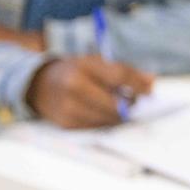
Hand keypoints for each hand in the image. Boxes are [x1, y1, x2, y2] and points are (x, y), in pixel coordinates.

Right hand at [25, 54, 153, 128]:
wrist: (38, 84)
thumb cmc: (76, 71)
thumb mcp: (97, 63)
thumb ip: (125, 71)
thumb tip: (151, 83)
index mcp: (83, 66)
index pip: (118, 76)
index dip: (137, 85)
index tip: (150, 92)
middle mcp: (73, 87)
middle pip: (113, 103)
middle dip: (130, 105)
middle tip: (138, 104)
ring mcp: (67, 107)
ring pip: (106, 118)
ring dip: (119, 116)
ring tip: (123, 109)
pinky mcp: (66, 123)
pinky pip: (95, 126)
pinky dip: (104, 122)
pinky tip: (106, 115)